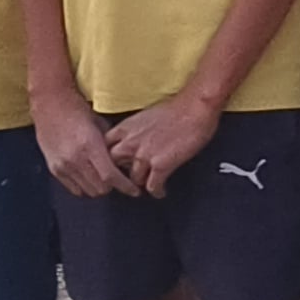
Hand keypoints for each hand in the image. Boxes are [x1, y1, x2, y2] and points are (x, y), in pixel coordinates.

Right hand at [33, 87, 122, 198]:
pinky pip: (74, 189)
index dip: (125, 186)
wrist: (49, 104)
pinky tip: (87, 176)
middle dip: (112, 186)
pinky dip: (84, 186)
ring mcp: (63, 166)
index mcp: (90, 145)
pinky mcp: (54, 169)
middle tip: (116, 177)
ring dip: (98, 187)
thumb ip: (109, 145)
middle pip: (100, 188)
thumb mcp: (99, 124)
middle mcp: (76, 159)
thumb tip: (123, 161)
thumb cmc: (76, 109)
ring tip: (101, 176)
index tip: (134, 191)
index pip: (110, 176)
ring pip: (88, 191)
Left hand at [106, 91, 226, 196]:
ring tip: (146, 185)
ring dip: (140, 183)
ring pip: (133, 179)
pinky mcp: (160, 166)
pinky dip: (156, 191)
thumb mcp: (145, 116)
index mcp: (126, 128)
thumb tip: (135, 140)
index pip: (105, 147)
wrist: (194, 109)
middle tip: (127, 177)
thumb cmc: (176, 108)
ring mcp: (144, 155)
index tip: (114, 162)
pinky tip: (160, 191)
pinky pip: (152, 186)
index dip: (109, 157)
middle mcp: (131, 142)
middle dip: (120, 172)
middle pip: (113, 165)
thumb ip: (134, 130)